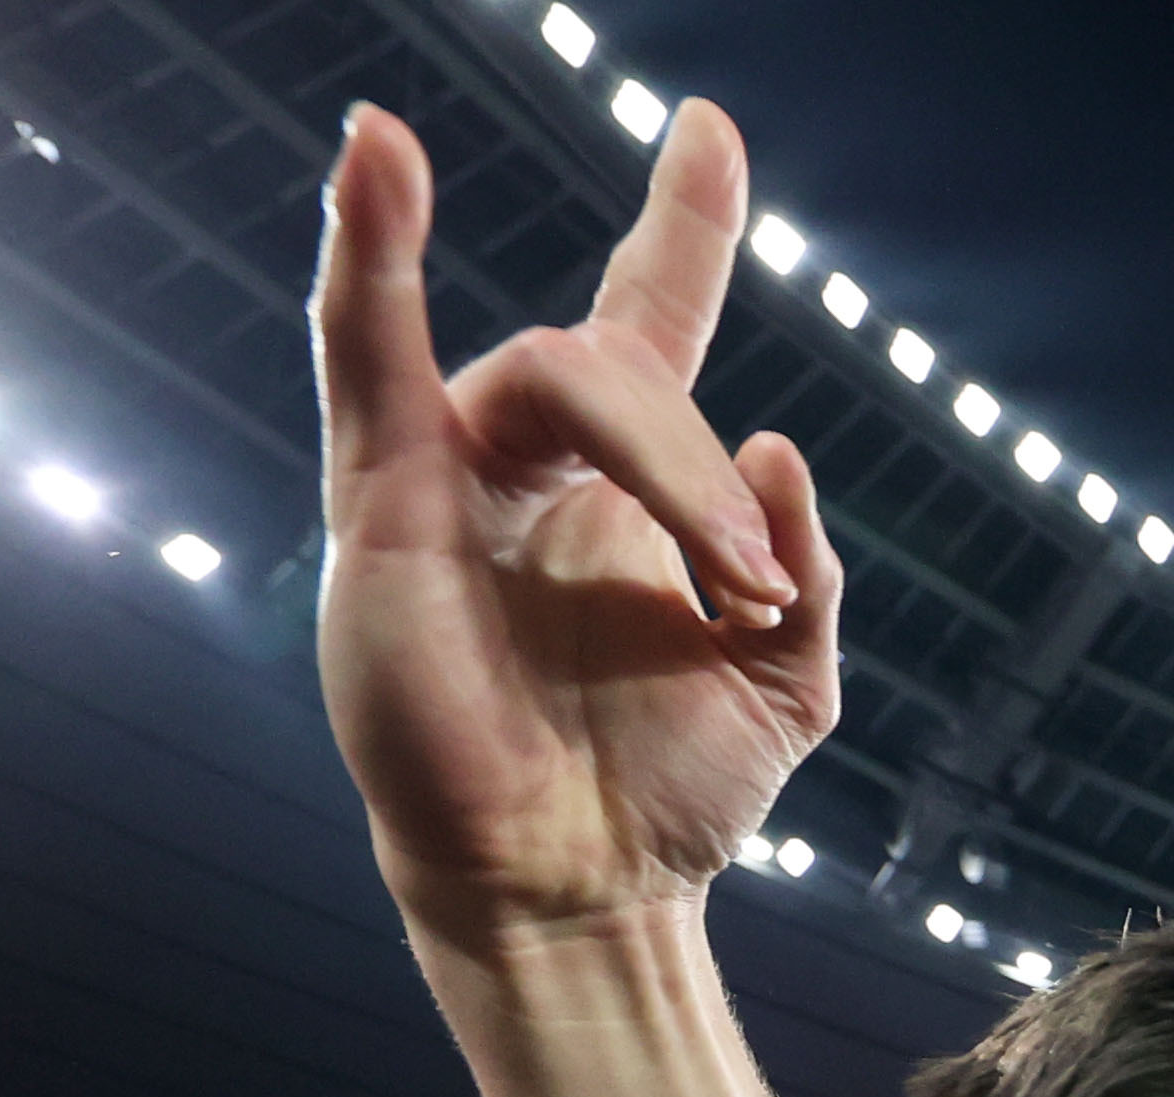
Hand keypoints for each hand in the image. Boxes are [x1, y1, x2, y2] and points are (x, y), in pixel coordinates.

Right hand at [312, 100, 840, 936]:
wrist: (583, 890)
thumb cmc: (669, 791)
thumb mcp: (790, 682)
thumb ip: (810, 571)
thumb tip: (780, 446)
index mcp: (633, 484)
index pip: (654, 313)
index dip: (683, 220)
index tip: (708, 129)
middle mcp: (537, 459)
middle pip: (629, 368)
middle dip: (711, 475)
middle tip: (757, 593)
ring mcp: (452, 471)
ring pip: (560, 375)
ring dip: (665, 463)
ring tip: (729, 587)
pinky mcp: (381, 503)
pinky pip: (364, 354)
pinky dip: (367, 253)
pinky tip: (378, 154)